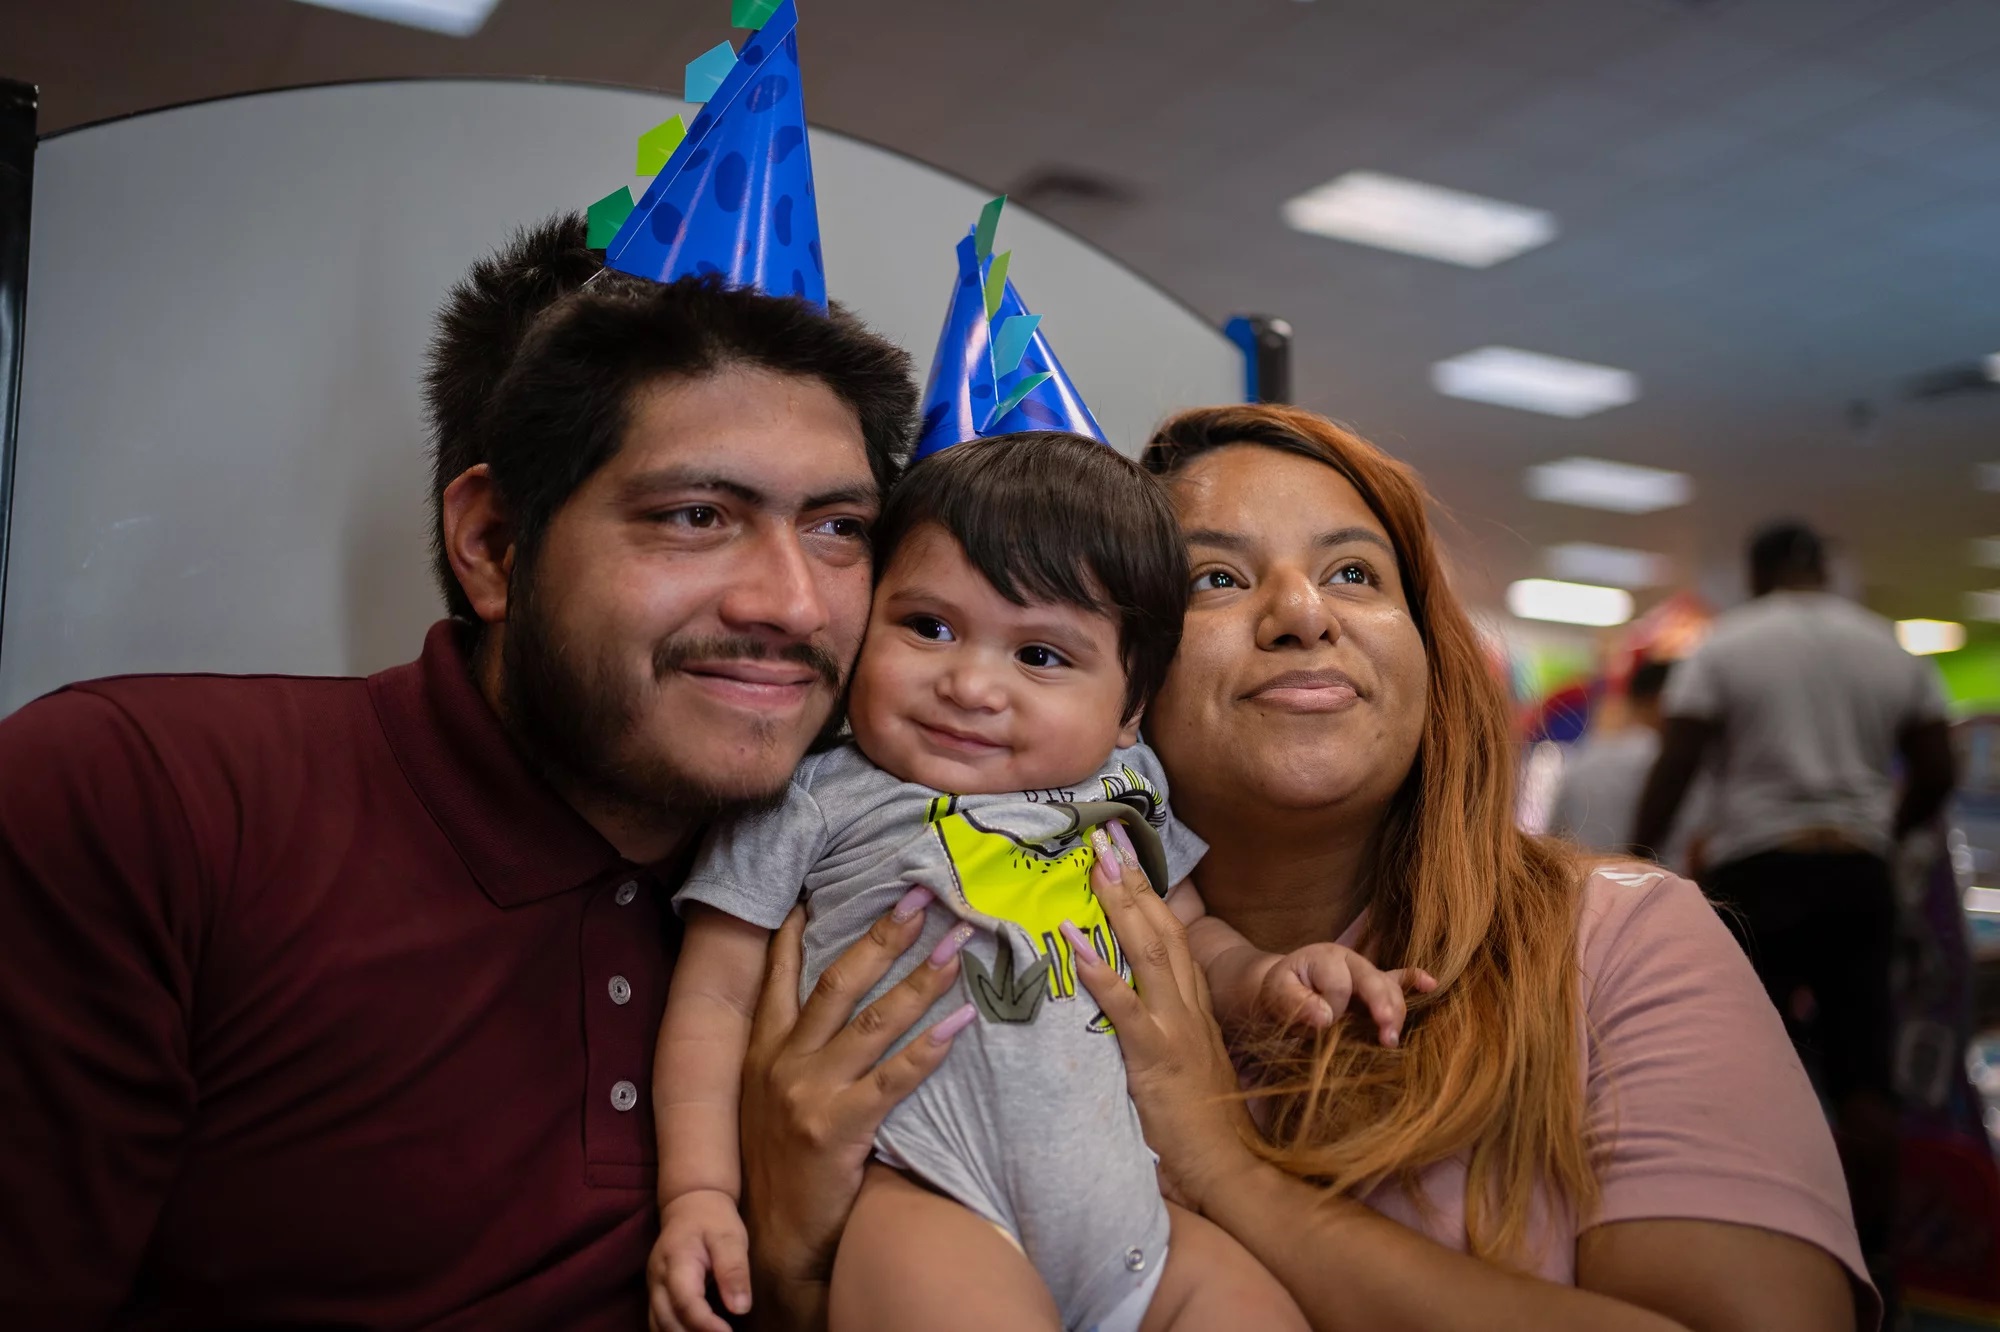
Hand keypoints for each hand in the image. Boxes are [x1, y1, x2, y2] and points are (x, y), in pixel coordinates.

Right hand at [648, 1189, 749, 1331]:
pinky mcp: (656, 1295)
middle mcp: (657, 1279)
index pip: (685, 1302)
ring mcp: (653, 1288)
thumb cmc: (713, 1220)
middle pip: (667, 1320)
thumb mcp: (730, 1237)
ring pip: (659, 1326)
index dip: (705, 1324)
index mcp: (676, 1261)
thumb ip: (733, 1270)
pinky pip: (659, 1323)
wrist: (690, 1205)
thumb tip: (740, 1308)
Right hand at [737, 890, 976, 1329]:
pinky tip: (961, 1020)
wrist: (773, 1240)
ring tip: (957, 947)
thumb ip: (788, 1051)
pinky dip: (931, 1047)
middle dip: (883, 935)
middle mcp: (782, 1063)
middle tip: (922, 896)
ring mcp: (809, 1094)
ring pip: (875, 1022)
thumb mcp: (765, 1099)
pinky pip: (894, 1078)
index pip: (780, 977)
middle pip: (839, 983)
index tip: (819, 888)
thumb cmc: (780, 1166)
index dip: (797, 931)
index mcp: (762, 1051)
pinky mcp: (838, 1129)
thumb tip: (825, 1010)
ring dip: (920, 979)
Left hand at [1061, 828, 1262, 1215]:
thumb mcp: (1183, 1052)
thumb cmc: (1199, 1115)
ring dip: (1120, 903)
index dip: (1146, 887)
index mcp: (1193, 999)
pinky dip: (1098, 970)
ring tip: (1093, 862)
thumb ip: (1158, 1016)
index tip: (1122, 847)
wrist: (1228, 1165)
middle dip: (1132, 876)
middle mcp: (1189, 1002)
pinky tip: (1071, 940)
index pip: (1170, 930)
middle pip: (1162, 925)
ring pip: (1149, 950)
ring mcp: (1175, 1026)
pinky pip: (1124, 1006)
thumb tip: (1119, 984)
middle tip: (1104, 831)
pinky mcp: (1157, 1056)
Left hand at [1247, 941, 1436, 1042]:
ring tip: (1390, 1039)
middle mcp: (1352, 961)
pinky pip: (1399, 979)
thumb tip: (1325, 1018)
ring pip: (1390, 989)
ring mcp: (1367, 973)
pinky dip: (1414, 981)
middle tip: (1386, 1036)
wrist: (1284, 990)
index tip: (1318, 1024)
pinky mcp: (1377, 986)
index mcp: (1326, 958)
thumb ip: (1296, 1004)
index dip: (1331, 1009)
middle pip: (1374, 982)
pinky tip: (1430, 984)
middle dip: (1382, 1007)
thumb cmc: (1281, 992)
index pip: (1339, 986)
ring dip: (1395, 1012)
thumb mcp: (1277, 995)